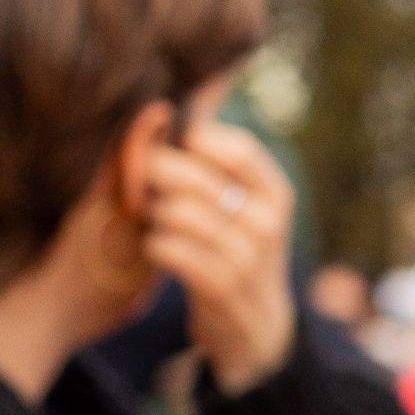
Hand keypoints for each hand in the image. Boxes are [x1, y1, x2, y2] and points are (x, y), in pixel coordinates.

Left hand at [143, 120, 296, 393]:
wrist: (258, 330)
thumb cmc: (239, 252)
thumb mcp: (247, 204)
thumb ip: (223, 155)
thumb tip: (205, 84)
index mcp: (277, 194)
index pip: (238, 148)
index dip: (196, 140)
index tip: (173, 145)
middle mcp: (268, 224)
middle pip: (197, 178)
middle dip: (156, 172)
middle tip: (137, 176)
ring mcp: (248, 260)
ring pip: (179, 214)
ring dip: (152, 212)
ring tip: (148, 214)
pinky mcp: (221, 290)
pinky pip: (172, 251)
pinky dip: (154, 245)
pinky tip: (155, 246)